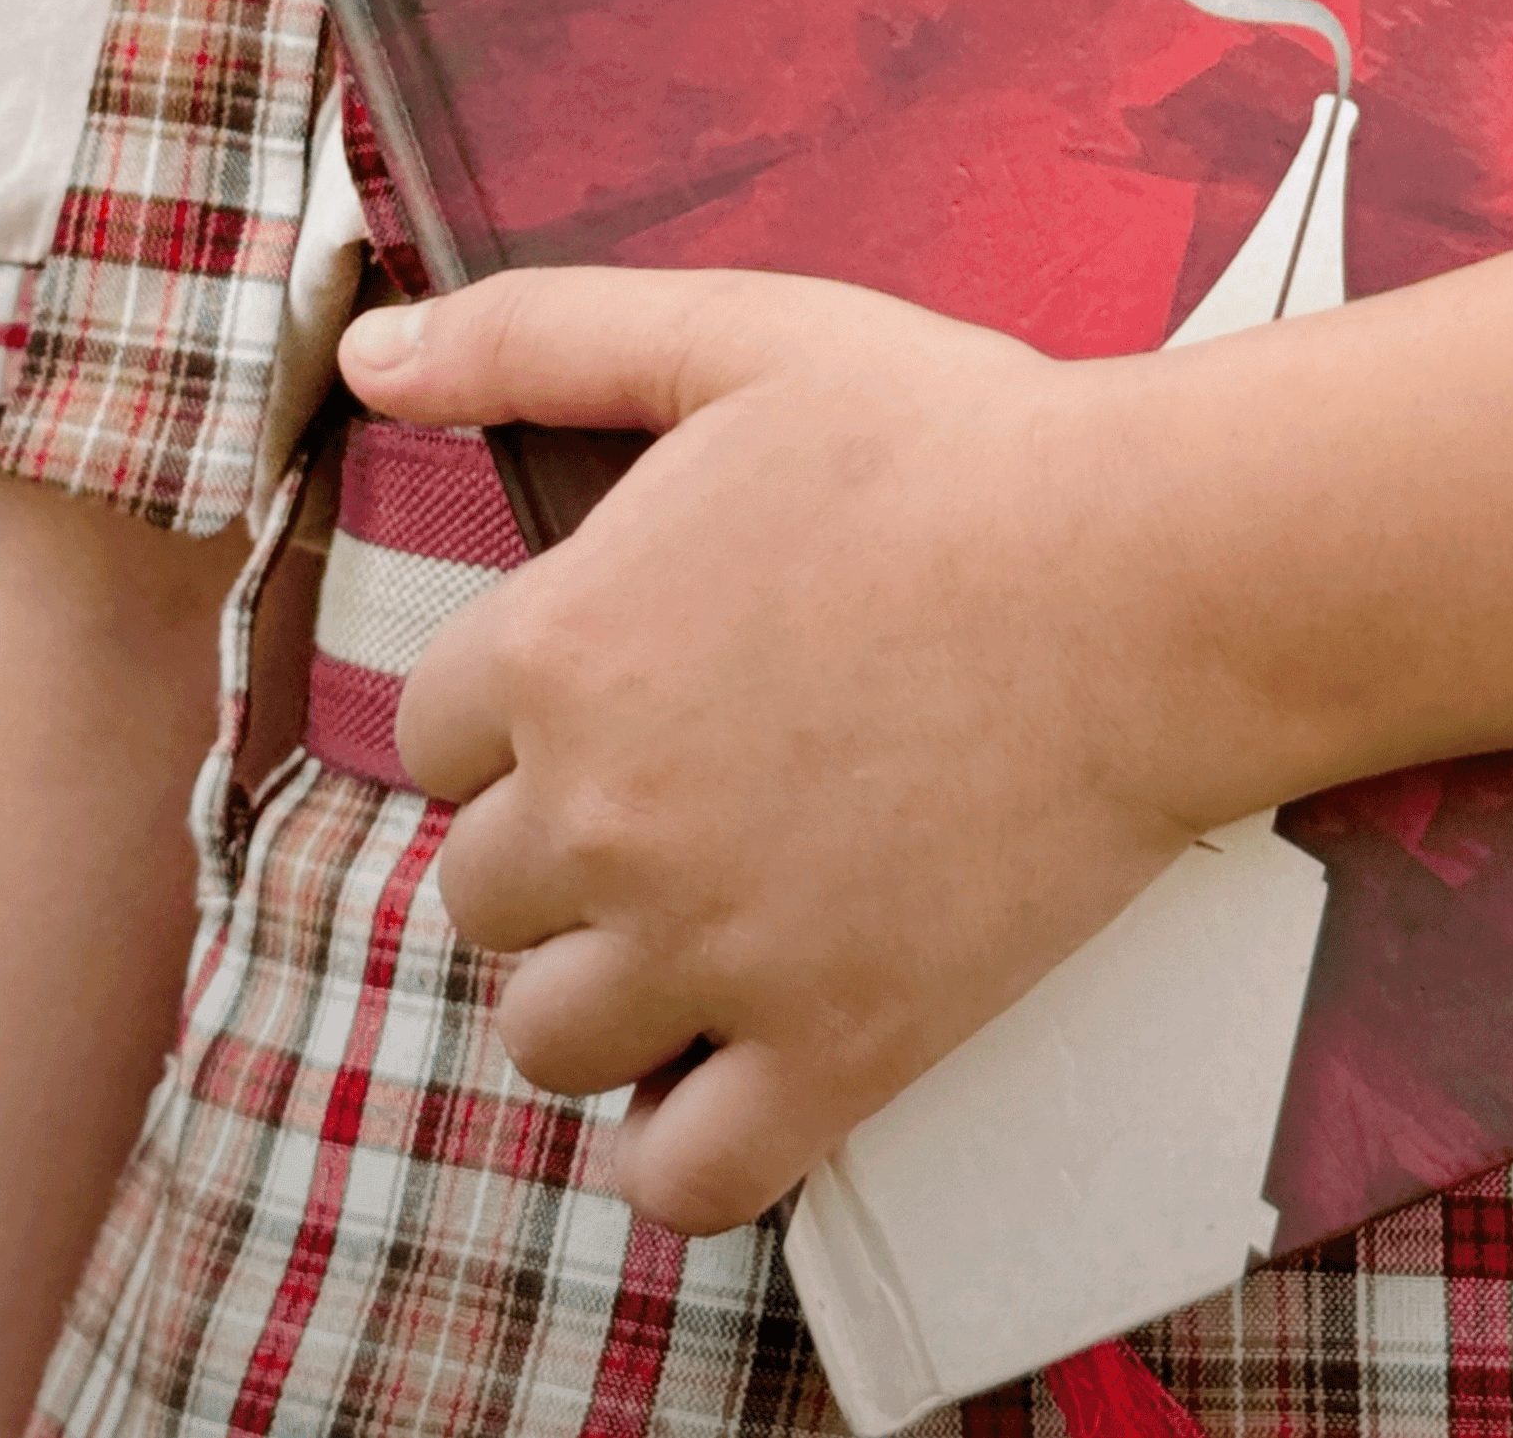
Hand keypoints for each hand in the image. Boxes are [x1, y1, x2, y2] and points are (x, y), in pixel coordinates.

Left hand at [341, 271, 1225, 1235]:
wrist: (1146, 576)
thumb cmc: (952, 443)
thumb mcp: (733, 337)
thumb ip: (533, 334)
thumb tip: (365, 349)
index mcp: (560, 649)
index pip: (431, 739)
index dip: (516, 714)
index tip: (617, 690)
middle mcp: (603, 818)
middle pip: (481, 896)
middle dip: (559, 852)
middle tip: (684, 796)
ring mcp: (713, 951)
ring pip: (549, 1040)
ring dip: (605, 996)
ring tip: (706, 927)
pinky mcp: (832, 1053)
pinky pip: (678, 1178)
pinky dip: (683, 1147)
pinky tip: (739, 1068)